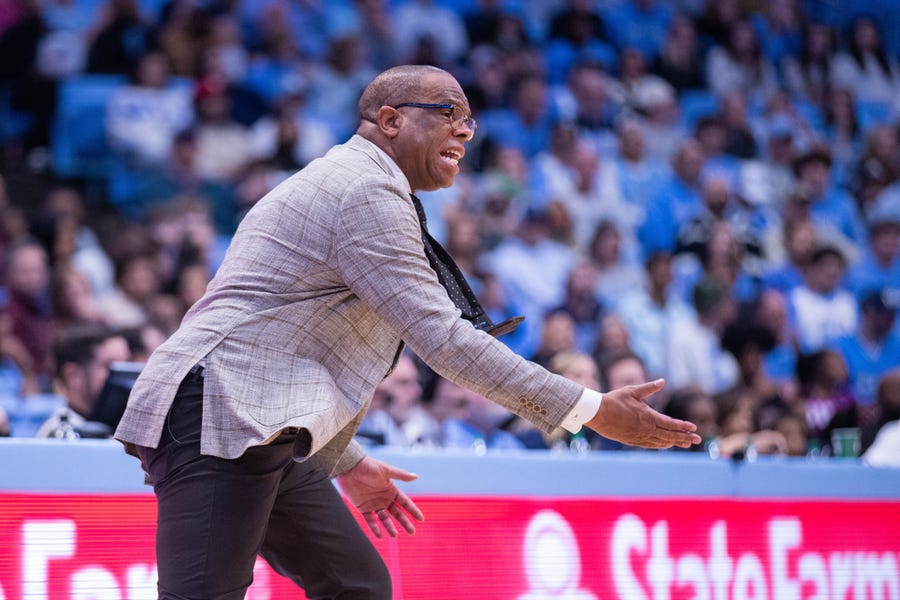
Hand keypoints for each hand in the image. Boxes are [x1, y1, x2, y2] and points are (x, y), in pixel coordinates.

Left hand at [336, 456, 424, 538]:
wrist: (349, 467)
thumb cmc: (368, 465)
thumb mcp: (385, 470)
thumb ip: (400, 475)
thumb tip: (416, 476)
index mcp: (391, 489)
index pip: (405, 502)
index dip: (412, 510)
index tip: (421, 519)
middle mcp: (384, 498)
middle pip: (397, 513)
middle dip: (405, 522)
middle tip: (412, 532)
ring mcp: (373, 504)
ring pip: (384, 518)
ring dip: (390, 527)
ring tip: (394, 535)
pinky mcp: (362, 508)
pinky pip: (370, 520)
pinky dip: (375, 528)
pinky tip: (380, 535)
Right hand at [584, 379, 700, 448]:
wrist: (597, 414)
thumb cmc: (614, 400)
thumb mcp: (632, 391)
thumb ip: (649, 388)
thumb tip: (663, 381)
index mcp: (648, 416)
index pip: (670, 423)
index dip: (683, 426)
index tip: (694, 428)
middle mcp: (646, 429)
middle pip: (669, 435)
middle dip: (684, 437)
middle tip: (697, 439)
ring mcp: (639, 436)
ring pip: (661, 442)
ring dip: (675, 442)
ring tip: (686, 443)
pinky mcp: (632, 441)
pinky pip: (650, 445)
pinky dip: (661, 445)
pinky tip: (666, 445)